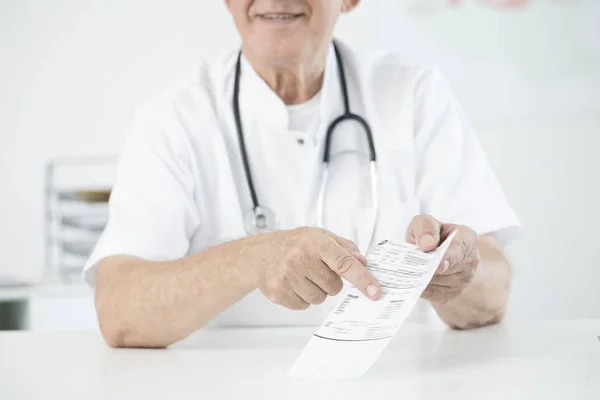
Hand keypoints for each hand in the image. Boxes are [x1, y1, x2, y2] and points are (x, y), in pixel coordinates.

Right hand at [250, 227, 380, 309]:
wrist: (260, 254)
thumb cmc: (294, 244)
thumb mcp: (320, 236)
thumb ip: (344, 248)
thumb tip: (363, 263)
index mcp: (315, 242)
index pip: (344, 263)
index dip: (362, 278)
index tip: (375, 291)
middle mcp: (301, 257)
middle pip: (334, 286)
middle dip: (330, 282)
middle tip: (316, 271)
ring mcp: (287, 276)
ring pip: (320, 298)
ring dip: (316, 291)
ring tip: (303, 277)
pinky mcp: (278, 292)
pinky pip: (304, 306)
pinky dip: (302, 298)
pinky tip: (293, 284)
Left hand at [405, 215, 479, 303]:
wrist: (433, 250)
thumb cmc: (431, 234)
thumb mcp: (425, 222)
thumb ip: (426, 227)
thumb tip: (427, 244)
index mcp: (467, 238)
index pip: (459, 249)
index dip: (449, 258)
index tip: (439, 266)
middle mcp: (470, 261)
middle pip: (447, 269)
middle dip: (427, 269)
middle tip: (410, 268)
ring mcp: (464, 280)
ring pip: (439, 283)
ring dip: (423, 279)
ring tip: (408, 273)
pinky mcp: (453, 293)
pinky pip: (436, 295)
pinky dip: (423, 289)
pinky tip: (413, 283)